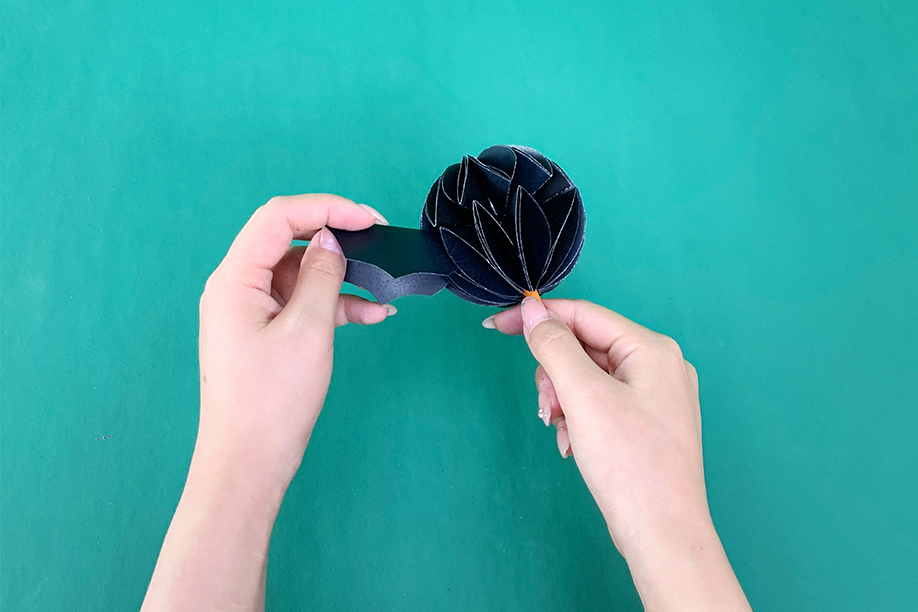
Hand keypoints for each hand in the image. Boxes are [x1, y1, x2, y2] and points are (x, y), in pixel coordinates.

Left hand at [197, 194, 393, 487]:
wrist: (248, 463)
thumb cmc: (272, 399)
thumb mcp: (307, 329)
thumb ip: (322, 276)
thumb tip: (330, 240)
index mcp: (234, 278)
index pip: (278, 218)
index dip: (326, 208)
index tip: (370, 218)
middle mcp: (235, 287)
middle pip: (288, 241)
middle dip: (336, 239)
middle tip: (380, 243)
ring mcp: (248, 310)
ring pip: (299, 274)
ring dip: (341, 278)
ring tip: (385, 291)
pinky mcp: (263, 332)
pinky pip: (300, 303)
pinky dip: (334, 305)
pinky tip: (372, 315)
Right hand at [488, 298, 749, 610]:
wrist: (662, 534)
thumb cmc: (630, 465)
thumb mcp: (583, 396)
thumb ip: (555, 346)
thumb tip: (533, 309)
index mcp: (652, 349)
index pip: (584, 314)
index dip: (539, 318)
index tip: (498, 327)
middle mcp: (660, 365)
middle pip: (585, 347)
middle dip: (555, 375)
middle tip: (547, 409)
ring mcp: (657, 395)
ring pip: (589, 377)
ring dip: (564, 400)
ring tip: (563, 432)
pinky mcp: (648, 422)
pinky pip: (601, 402)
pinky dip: (579, 418)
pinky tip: (575, 444)